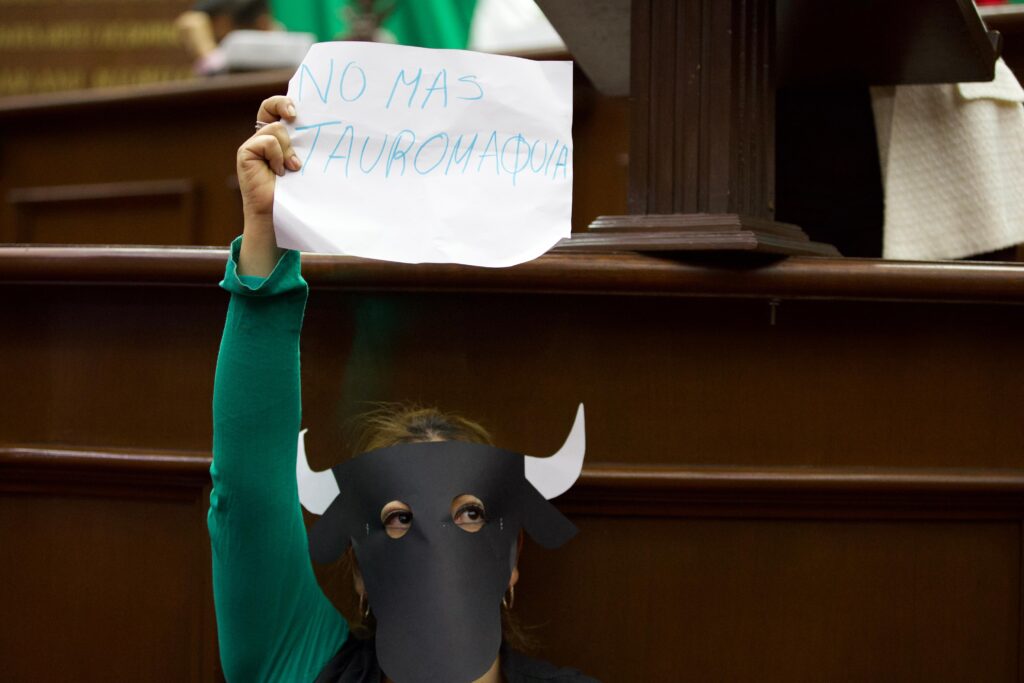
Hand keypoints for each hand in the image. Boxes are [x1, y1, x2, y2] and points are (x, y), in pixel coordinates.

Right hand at [236, 96, 301, 276]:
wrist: (280, 216)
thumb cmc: (298, 193)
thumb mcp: (306, 164)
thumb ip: (307, 147)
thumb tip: (328, 129)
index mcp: (279, 139)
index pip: (277, 109)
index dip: (285, 103)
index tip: (298, 111)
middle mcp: (264, 138)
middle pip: (270, 107)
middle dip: (283, 105)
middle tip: (295, 116)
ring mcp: (254, 146)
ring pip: (275, 129)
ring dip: (287, 149)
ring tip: (292, 168)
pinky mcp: (246, 153)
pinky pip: (266, 142)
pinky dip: (277, 155)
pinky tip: (280, 172)